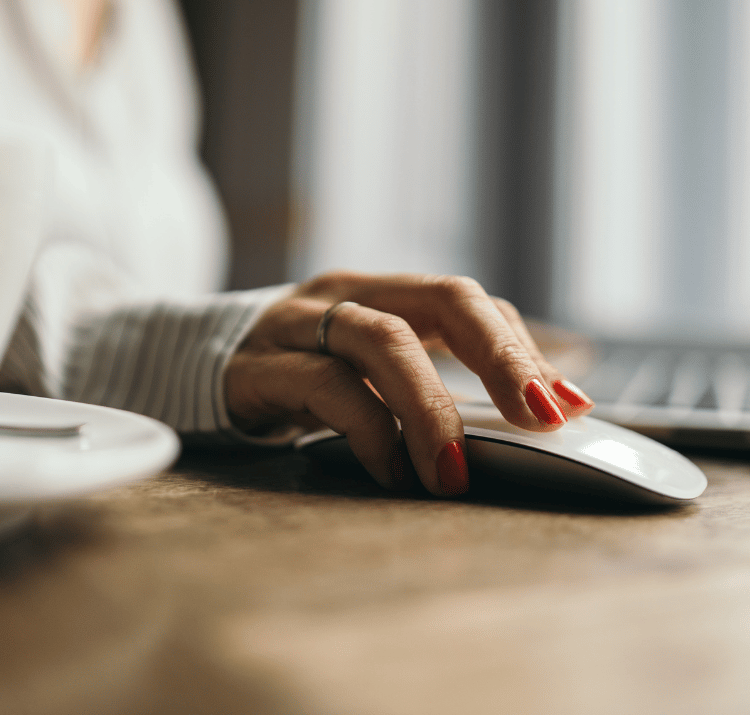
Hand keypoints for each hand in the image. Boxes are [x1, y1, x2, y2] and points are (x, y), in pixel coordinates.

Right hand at [224, 272, 594, 496]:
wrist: (193, 363)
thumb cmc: (300, 372)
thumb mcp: (366, 367)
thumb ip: (437, 379)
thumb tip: (544, 408)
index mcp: (382, 290)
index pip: (468, 301)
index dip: (521, 350)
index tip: (567, 407)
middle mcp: (345, 294)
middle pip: (440, 299)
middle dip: (500, 359)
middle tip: (540, 420)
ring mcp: (299, 324)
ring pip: (382, 339)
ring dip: (430, 407)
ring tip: (453, 471)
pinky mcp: (257, 366)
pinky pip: (324, 387)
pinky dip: (368, 431)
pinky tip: (388, 469)